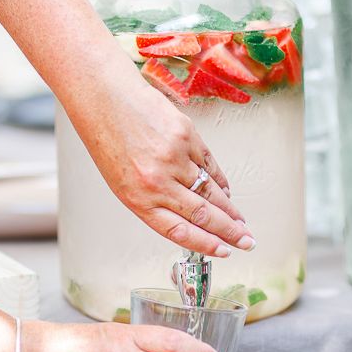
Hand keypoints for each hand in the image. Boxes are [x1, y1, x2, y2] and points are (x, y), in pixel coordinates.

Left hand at [68, 80, 256, 257]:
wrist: (106, 99)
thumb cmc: (109, 140)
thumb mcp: (123, 182)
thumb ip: (154, 201)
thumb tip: (186, 216)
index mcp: (138, 198)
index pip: (179, 231)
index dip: (205, 244)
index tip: (223, 251)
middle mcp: (158, 181)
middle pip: (203, 214)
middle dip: (229, 232)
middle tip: (245, 241)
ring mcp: (175, 158)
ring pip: (211, 191)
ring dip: (230, 210)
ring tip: (242, 222)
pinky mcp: (187, 136)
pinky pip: (210, 165)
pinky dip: (221, 181)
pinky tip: (228, 192)